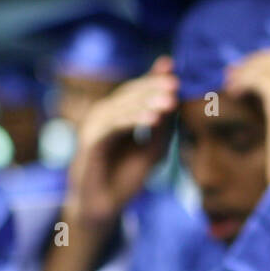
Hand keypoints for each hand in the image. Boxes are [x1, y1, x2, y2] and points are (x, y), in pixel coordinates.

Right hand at [64, 55, 177, 229]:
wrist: (104, 206)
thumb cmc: (127, 178)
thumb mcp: (153, 150)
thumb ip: (163, 127)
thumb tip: (177, 102)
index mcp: (119, 113)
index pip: (137, 90)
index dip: (153, 76)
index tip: (173, 65)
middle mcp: (105, 114)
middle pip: (131, 93)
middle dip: (154, 87)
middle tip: (176, 83)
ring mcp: (96, 125)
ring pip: (123, 106)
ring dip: (147, 102)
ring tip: (170, 100)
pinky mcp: (92, 140)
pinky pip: (115, 125)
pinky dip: (134, 120)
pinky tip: (153, 118)